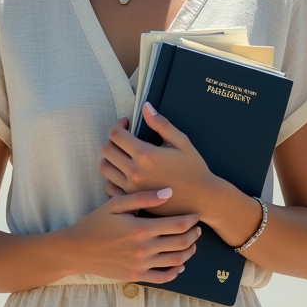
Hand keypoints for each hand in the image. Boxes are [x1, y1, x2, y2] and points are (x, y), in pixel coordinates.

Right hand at [63, 188, 200, 282]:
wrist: (76, 249)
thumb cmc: (95, 223)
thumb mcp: (116, 204)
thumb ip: (143, 197)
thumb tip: (169, 192)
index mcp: (141, 228)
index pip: (177, 225)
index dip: (191, 220)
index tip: (194, 214)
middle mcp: (144, 248)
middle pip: (181, 243)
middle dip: (194, 235)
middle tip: (197, 228)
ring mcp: (141, 264)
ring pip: (176, 261)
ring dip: (188, 252)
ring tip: (191, 244)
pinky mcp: (136, 276)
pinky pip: (163, 277)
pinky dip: (175, 272)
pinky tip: (179, 265)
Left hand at [99, 104, 216, 216]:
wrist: (201, 198)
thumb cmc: (194, 168)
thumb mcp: (181, 142)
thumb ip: (161, 123)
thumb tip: (145, 107)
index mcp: (145, 154)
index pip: (116, 134)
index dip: (118, 125)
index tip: (126, 123)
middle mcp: (135, 172)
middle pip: (106, 150)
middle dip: (112, 139)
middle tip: (124, 137)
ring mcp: (132, 188)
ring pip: (105, 168)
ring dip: (110, 157)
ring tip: (123, 154)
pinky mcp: (133, 200)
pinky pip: (110, 186)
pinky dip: (113, 177)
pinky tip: (124, 171)